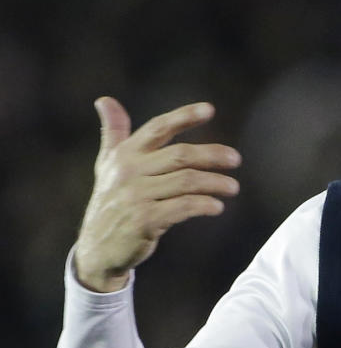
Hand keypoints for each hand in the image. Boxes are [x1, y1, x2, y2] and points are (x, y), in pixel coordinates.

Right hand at [74, 97, 241, 291]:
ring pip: (186, 181)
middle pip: (180, 155)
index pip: (158, 128)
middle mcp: (129, 171)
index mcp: (125, 154)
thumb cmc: (110, 201)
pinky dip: (203, 205)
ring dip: (214, 183)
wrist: (98, 247)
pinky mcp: (145, 220)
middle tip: (236, 159)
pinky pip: (182, 207)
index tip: (210, 110)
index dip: (184, 117)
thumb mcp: (107, 165)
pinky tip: (217, 207)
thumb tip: (105, 100)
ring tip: (233, 187)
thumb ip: (113, 132)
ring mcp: (137, 196)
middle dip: (212, 155)